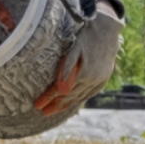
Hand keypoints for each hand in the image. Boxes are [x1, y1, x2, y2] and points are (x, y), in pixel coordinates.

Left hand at [34, 1, 123, 115]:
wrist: (107, 31)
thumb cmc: (86, 38)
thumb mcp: (74, 50)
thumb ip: (66, 69)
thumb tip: (60, 90)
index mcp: (84, 74)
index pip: (61, 91)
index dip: (48, 98)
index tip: (37, 105)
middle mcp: (92, 80)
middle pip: (70, 97)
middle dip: (55, 105)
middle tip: (43, 112)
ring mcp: (99, 81)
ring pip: (80, 97)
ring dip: (66, 105)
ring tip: (53, 111)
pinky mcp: (103, 79)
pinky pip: (89, 93)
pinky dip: (79, 99)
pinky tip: (72, 103)